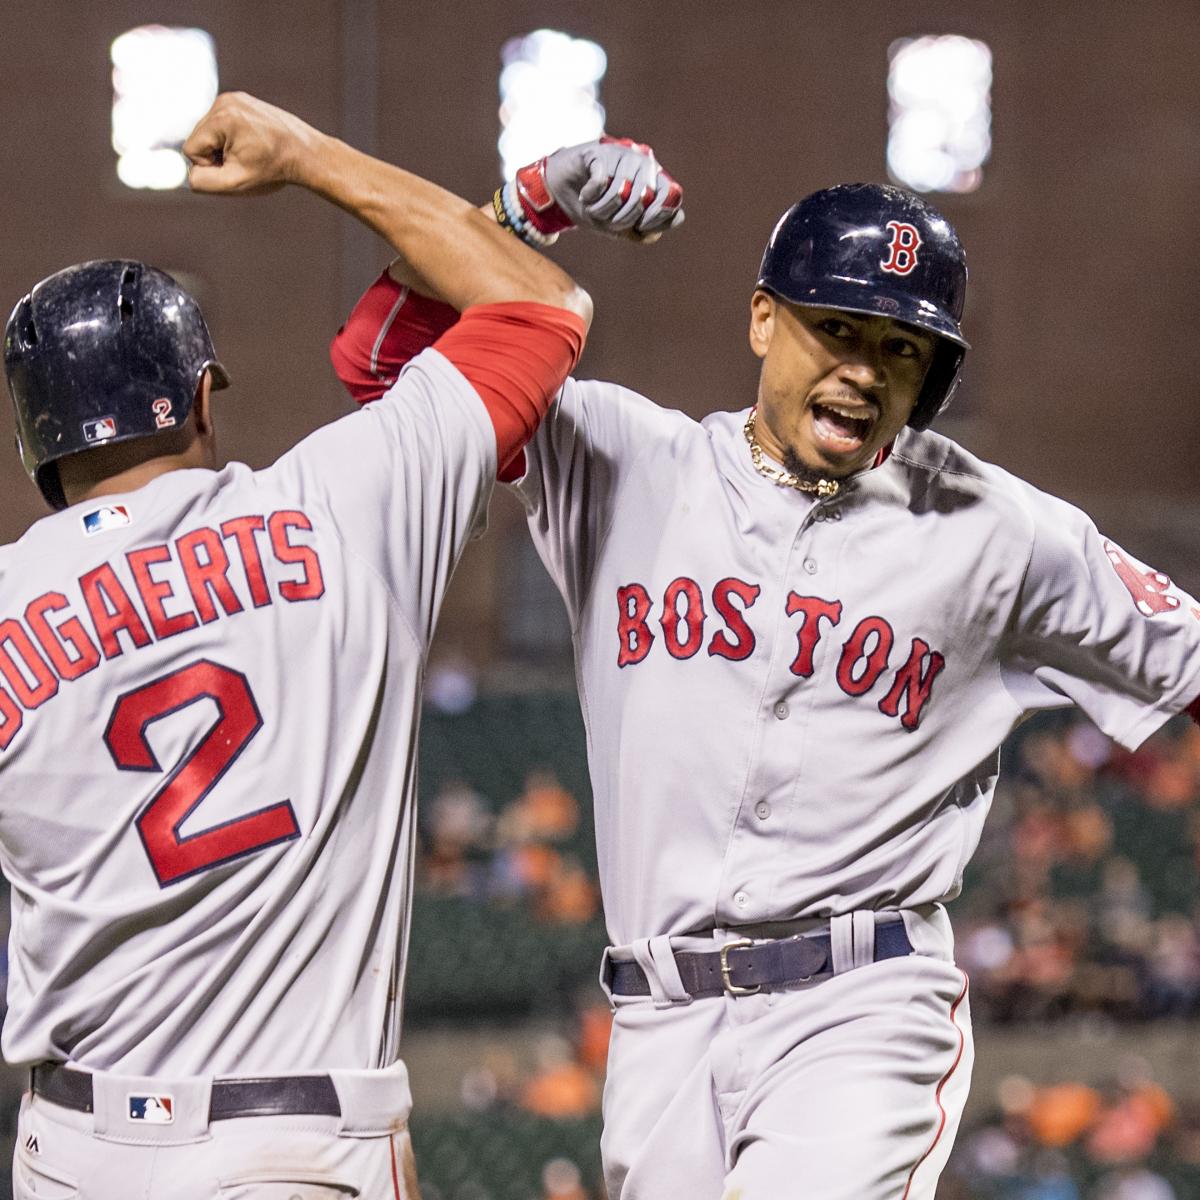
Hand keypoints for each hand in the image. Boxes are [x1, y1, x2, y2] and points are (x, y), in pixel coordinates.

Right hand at [183, 92, 323, 195]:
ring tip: (251, 153)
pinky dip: (233, 137)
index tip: (236, 168)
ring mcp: (234, 98)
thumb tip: (186, 173)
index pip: (191, 149)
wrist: (306, 154)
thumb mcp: (236, 182)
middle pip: (199, 138)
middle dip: (216, 155)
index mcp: (221, 118)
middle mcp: (224, 102)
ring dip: (224, 147)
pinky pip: (223, 124)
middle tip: (246, 162)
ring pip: (209, 132)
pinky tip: (253, 144)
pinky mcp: (242, 100)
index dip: (211, 166)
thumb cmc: (274, 170)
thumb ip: (203, 182)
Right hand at [518, 136, 683, 241]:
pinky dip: (590, 196)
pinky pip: (602, 181)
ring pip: (620, 192)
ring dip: (601, 210)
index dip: (657, 218)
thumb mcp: (623, 227)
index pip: (670, 197)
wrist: (561, 195)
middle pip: (642, 200)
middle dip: (620, 219)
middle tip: (606, 219)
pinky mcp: (599, 152)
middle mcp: (642, 163)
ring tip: (593, 208)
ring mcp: (621, 155)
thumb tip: (679, 217)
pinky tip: (585, 194)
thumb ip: (651, 227)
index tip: (639, 227)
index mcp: (653, 180)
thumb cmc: (596, 209)